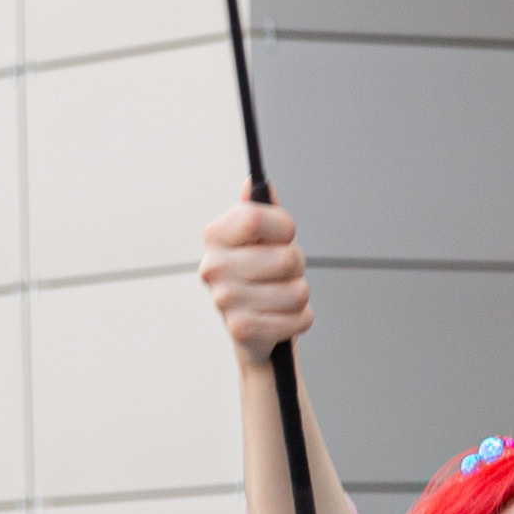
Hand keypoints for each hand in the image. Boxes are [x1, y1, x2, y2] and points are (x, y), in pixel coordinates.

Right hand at [201, 189, 311, 366]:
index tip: (283, 236)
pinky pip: (300, 318)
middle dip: (296, 267)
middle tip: (281, 274)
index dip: (284, 227)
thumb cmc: (260, 276)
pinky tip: (283, 318)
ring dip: (300, 295)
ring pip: (299, 291)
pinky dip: (301, 319)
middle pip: (287, 258)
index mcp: (215, 236)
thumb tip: (255, 181)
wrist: (253, 332)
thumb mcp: (262, 238)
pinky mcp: (242, 330)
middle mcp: (212, 266)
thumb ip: (261, 208)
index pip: (255, 217)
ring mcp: (224, 300)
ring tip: (281, 297)